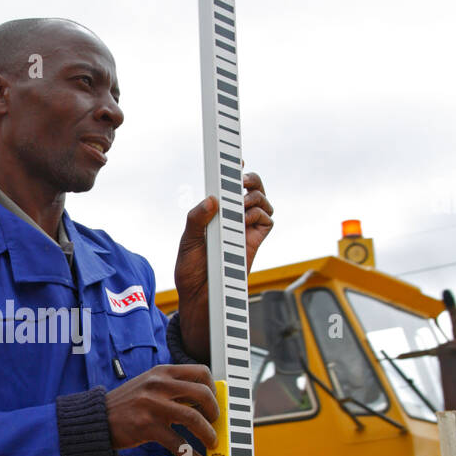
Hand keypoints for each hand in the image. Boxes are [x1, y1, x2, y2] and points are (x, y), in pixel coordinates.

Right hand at [105, 364, 218, 455]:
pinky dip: (192, 455)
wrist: (98, 419)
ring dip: (208, 434)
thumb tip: (202, 402)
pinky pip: (178, 442)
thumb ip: (172, 389)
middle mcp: (159, 385)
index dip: (213, 389)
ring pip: (194, 418)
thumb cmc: (126, 405)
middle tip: (213, 423)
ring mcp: (153, 405)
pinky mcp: (148, 426)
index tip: (212, 402)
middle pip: (202, 394)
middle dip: (214, 412)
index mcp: (162, 372)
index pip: (200, 372)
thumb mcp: (148, 386)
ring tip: (211, 443)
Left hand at [174, 169, 274, 362]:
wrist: (201, 297)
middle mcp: (232, 217)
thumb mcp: (187, 242)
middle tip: (240, 181)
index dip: (232, 170)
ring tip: (240, 206)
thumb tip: (212, 199)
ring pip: (262, 199)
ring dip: (253, 196)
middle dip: (249, 179)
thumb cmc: (191, 270)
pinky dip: (259, 214)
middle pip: (250, 187)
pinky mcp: (255, 241)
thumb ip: (196, 219)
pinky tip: (244, 222)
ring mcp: (245, 228)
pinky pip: (268, 219)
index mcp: (214, 213)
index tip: (235, 157)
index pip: (226, 186)